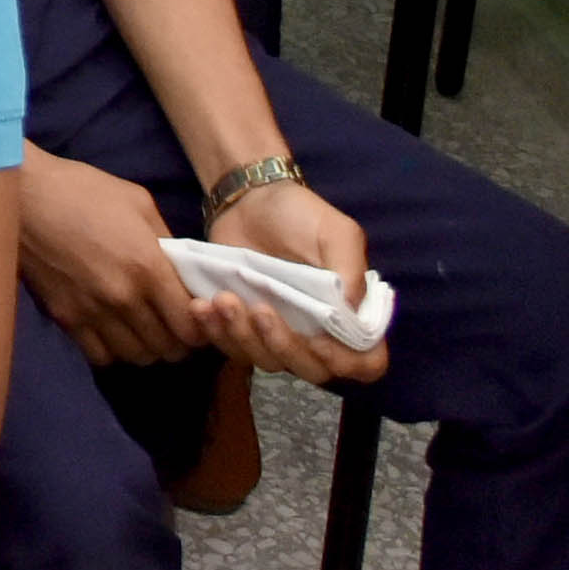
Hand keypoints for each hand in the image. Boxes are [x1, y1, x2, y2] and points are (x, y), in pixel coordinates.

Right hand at [17, 146, 211, 366]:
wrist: (21, 193)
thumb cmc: (82, 189)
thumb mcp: (138, 202)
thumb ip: (166, 241)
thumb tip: (182, 271)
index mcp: (147, 267)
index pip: (190, 325)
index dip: (200, 327)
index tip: (195, 317)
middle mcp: (123, 297)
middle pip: (167, 348)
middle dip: (178, 340)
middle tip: (173, 325)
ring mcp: (91, 312)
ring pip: (137, 357)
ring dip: (147, 347)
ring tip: (144, 330)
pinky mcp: (64, 317)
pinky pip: (100, 356)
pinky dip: (113, 351)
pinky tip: (113, 331)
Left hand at [193, 175, 391, 387]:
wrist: (248, 200)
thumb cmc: (300, 216)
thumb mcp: (335, 232)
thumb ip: (350, 269)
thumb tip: (351, 313)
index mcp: (349, 316)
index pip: (365, 363)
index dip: (346, 362)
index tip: (320, 342)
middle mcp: (317, 334)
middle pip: (311, 370)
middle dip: (283, 346)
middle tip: (260, 309)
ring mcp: (277, 333)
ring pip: (267, 361)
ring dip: (243, 336)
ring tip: (224, 300)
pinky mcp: (241, 327)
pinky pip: (231, 347)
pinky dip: (216, 332)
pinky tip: (203, 306)